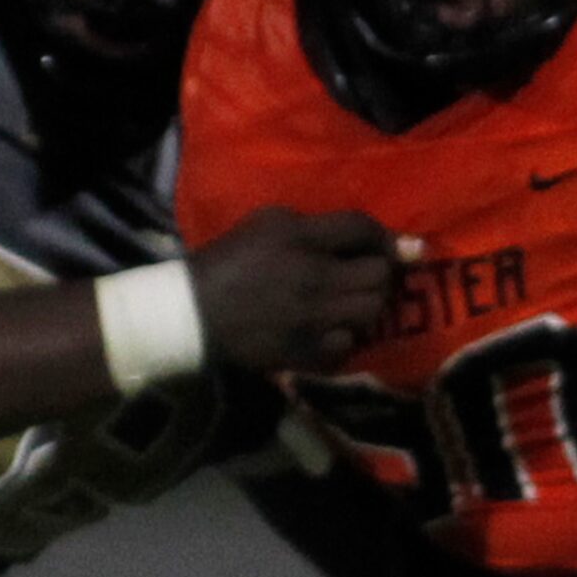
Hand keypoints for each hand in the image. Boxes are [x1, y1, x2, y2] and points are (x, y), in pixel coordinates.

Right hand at [187, 207, 405, 374]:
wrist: (193, 312)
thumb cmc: (230, 260)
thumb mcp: (268, 223)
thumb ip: (319, 225)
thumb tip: (374, 237)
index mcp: (300, 240)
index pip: (363, 228)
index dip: (382, 235)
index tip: (382, 245)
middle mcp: (314, 280)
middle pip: (380, 274)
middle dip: (378, 271)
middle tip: (363, 275)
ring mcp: (314, 321)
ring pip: (372, 311)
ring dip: (367, 304)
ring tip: (349, 302)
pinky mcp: (307, 353)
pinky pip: (350, 345)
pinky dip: (346, 337)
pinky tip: (330, 330)